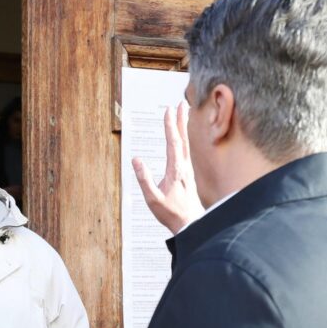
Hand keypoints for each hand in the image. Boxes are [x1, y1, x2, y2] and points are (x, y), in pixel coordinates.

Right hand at [133, 100, 203, 234]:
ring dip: (184, 127)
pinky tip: (183, 137)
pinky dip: (184, 139)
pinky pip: (186, 151)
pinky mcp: (188, 174)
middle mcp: (184, 167)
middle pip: (183, 139)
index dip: (170, 126)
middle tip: (180, 103)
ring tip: (183, 113)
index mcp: (175, 170)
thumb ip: (144, 179)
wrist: (191, 223)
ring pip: (186, 143)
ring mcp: (188, 170)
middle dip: (180, 120)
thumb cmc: (171, 213)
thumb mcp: (153, 199)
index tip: (167, 111)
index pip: (173, 143)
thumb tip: (135, 160)